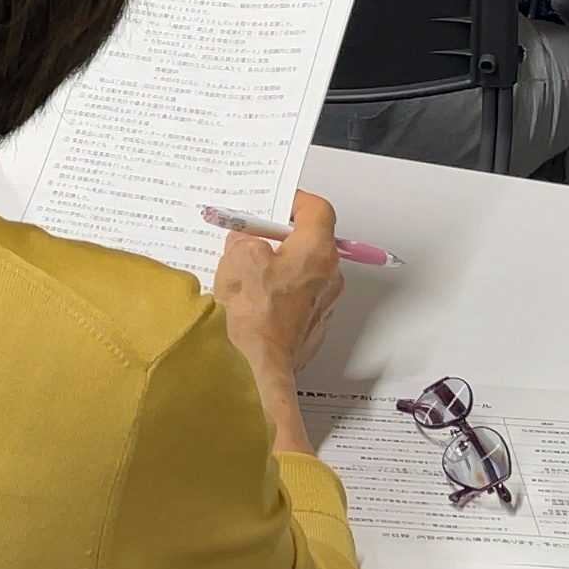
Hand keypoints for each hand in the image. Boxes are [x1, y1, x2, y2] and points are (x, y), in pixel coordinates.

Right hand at [213, 192, 345, 444]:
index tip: (276, 203)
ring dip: (280, 266)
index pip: (317, 209)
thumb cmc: (255, 317)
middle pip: (310, 240)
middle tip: (252, 238)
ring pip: (304, 270)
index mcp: (317, 252)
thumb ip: (245, 240)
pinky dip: (281, 292)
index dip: (295, 201)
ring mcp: (325, 302)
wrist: (260, 367)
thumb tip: (247, 242)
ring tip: (247, 274)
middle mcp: (329, 275)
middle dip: (281, 237)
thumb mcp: (239, 259)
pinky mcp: (315, 324)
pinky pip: (300, 296)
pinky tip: (255, 300)